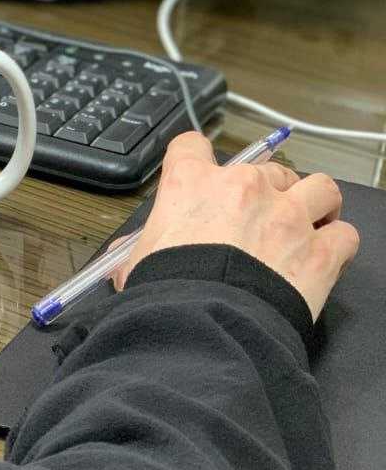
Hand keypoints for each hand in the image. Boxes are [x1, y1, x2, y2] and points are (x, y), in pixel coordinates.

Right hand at [113, 132, 358, 320]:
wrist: (206, 324)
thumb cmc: (168, 292)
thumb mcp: (137, 261)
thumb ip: (138, 249)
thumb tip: (124, 259)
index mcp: (192, 183)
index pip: (193, 145)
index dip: (199, 159)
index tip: (206, 178)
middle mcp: (244, 187)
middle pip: (267, 169)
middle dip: (268, 191)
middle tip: (262, 219)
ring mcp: (288, 215)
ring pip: (320, 187)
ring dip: (316, 203)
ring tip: (310, 222)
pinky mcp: (320, 251)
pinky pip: (345, 234)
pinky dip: (339, 244)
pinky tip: (328, 256)